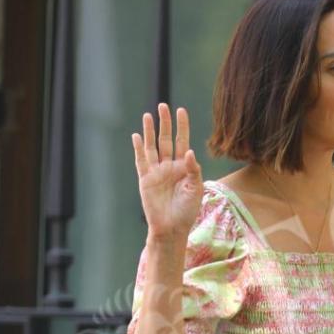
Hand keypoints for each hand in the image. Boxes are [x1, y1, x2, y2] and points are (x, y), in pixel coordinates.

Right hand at [132, 102, 203, 241]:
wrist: (172, 227)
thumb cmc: (187, 210)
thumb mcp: (196, 189)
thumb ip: (193, 170)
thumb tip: (190, 151)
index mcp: (184, 167)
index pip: (183, 141)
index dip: (182, 126)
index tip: (181, 111)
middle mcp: (169, 166)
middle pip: (166, 140)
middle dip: (165, 123)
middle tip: (163, 106)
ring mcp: (156, 172)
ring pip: (152, 147)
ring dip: (150, 132)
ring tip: (148, 115)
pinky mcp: (145, 179)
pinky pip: (141, 161)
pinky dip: (138, 148)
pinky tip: (137, 136)